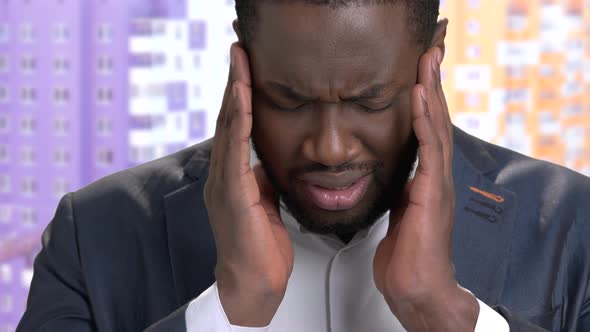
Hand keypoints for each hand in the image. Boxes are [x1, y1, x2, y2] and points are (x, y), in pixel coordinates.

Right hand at [204, 43, 293, 326]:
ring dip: (235, 94)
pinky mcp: (233, 197)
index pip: (235, 128)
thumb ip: (261, 179)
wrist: (254, 285)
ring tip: (240, 63)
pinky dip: (239, 122)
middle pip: (227, 120)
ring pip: (228, 130)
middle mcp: (222, 177)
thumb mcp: (265, 203)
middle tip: (239, 52)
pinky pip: (235, 152)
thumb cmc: (260, 249)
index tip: (247, 68)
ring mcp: (224, 186)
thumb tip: (267, 160)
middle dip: (234, 84)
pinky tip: (243, 100)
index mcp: (231, 178)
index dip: (241, 96)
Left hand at [373, 47, 478, 330]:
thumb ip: (397, 190)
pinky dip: (425, 121)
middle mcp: (434, 178)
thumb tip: (385, 176)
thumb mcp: (397, 214)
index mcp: (424, 181)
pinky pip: (429, 150)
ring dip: (431, 92)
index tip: (416, 75)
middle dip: (431, 86)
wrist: (415, 288)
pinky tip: (421, 98)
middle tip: (429, 54)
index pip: (424, 132)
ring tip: (428, 62)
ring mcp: (437, 184)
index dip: (422, 102)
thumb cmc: (406, 258)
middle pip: (434, 122)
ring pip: (436, 128)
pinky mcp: (432, 194)